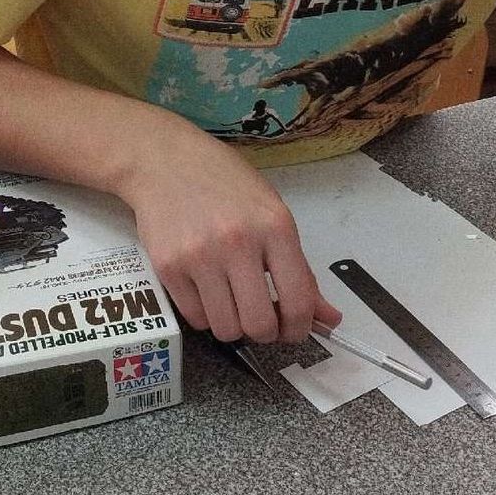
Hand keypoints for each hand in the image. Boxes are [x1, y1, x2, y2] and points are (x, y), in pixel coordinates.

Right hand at [115, 126, 340, 343]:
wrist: (166, 161)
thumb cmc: (226, 184)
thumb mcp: (273, 214)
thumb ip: (300, 269)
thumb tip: (329, 318)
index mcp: (276, 227)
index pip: (298, 301)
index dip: (300, 328)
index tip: (295, 329)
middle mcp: (238, 243)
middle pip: (259, 325)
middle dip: (267, 333)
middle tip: (263, 320)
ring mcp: (200, 257)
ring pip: (226, 329)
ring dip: (235, 326)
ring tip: (234, 303)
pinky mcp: (168, 268)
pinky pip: (195, 319)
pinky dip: (207, 316)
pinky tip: (209, 292)